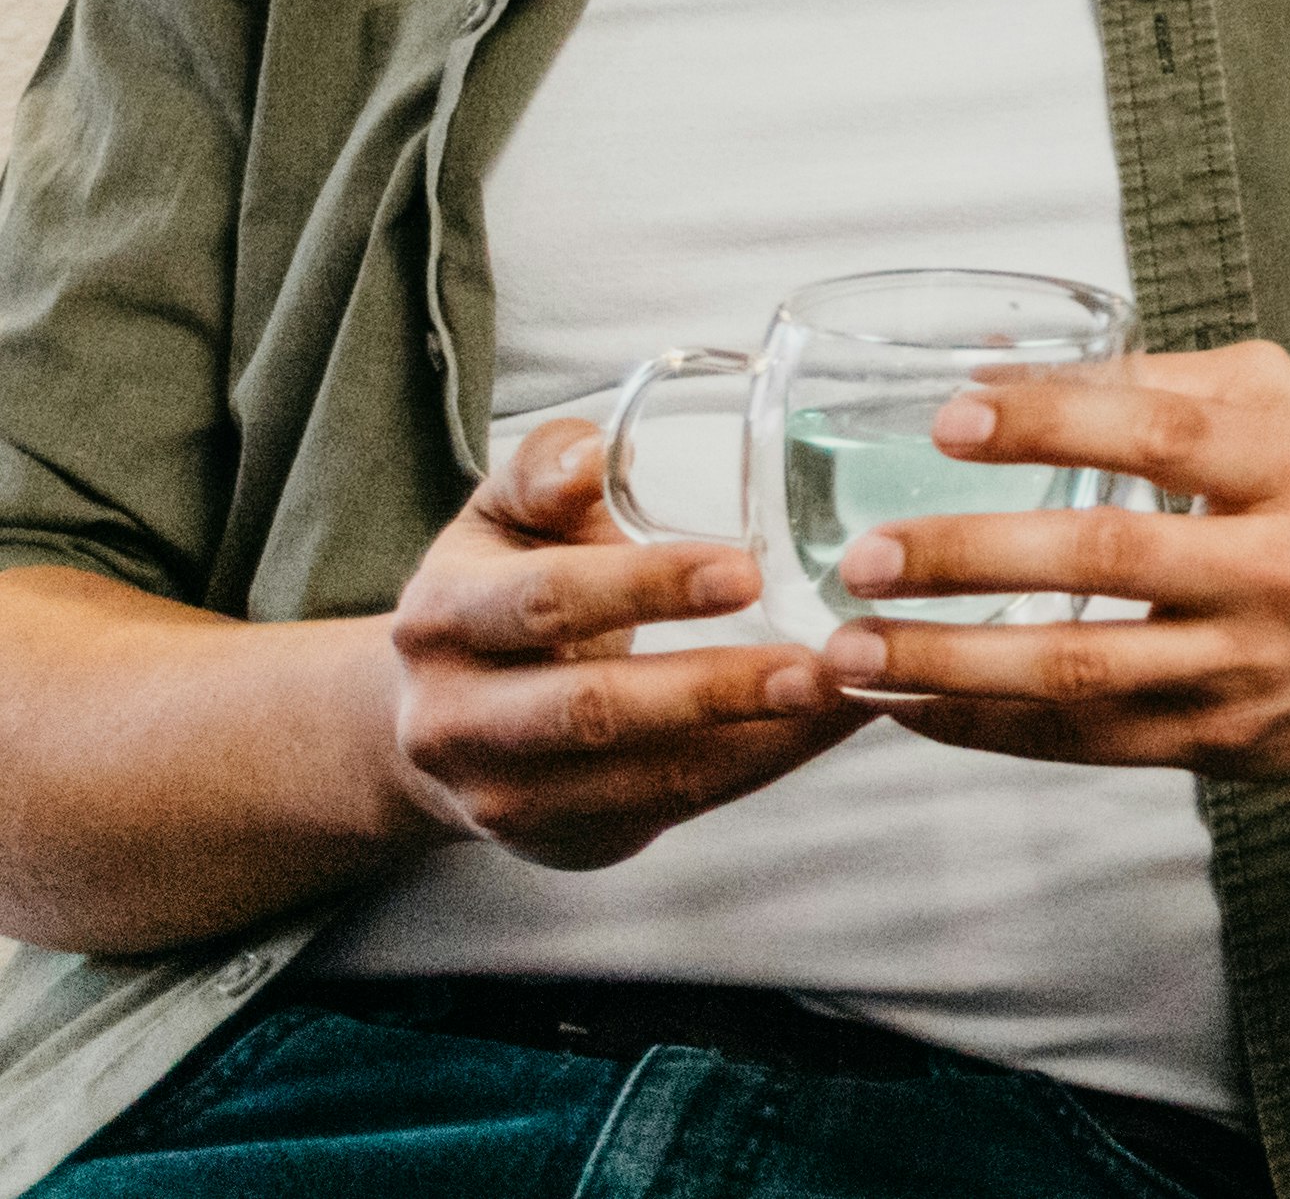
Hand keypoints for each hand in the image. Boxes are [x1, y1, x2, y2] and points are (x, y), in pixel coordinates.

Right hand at [385, 417, 855, 867]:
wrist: (435, 724)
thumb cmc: (500, 589)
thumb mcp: (503, 520)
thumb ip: (546, 473)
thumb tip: (593, 453)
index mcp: (443, 618)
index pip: (545, 602)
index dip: (644, 587)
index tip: (745, 571)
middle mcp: (456, 720)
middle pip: (592, 709)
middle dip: (711, 689)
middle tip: (820, 661)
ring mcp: (505, 795)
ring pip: (644, 776)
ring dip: (757, 737)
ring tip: (851, 691)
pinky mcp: (562, 839)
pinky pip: (673, 806)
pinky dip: (761, 764)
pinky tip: (830, 723)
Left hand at [820, 339, 1289, 776]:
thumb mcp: (1281, 405)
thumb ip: (1157, 384)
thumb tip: (999, 373)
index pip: (1165, 434)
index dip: (1053, 420)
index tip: (951, 414)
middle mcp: (1283, 569)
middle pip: (1109, 559)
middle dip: (971, 557)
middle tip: (869, 554)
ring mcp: (1250, 668)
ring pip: (1080, 673)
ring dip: (947, 663)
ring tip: (849, 648)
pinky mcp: (1220, 745)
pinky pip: (1082, 742)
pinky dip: (982, 728)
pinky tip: (908, 705)